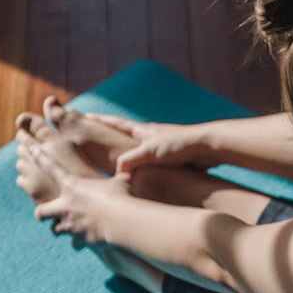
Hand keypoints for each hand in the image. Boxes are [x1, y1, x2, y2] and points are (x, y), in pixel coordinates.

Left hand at [24, 140, 132, 242]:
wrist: (119, 221)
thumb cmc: (119, 197)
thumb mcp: (121, 181)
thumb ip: (121, 175)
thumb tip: (130, 167)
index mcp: (72, 186)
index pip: (51, 168)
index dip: (40, 158)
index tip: (33, 150)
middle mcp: (66, 205)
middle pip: (41, 211)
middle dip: (41, 213)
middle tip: (44, 213)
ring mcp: (71, 224)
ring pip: (56, 229)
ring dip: (61, 228)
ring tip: (69, 227)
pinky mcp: (80, 238)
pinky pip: (76, 242)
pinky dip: (80, 241)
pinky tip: (87, 239)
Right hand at [80, 113, 216, 174]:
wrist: (209, 147)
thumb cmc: (180, 145)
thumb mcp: (150, 152)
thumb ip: (130, 160)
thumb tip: (117, 173)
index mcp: (142, 131)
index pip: (115, 123)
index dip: (99, 120)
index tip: (84, 116)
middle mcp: (150, 136)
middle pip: (124, 135)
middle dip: (110, 135)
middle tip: (94, 136)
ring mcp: (161, 147)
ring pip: (138, 150)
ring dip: (126, 153)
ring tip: (114, 160)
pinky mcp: (172, 158)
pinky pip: (151, 163)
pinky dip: (142, 167)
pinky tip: (141, 176)